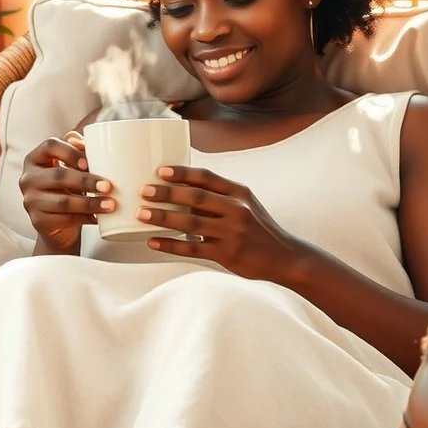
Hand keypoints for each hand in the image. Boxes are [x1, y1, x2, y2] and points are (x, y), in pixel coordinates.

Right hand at [18, 131, 113, 253]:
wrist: (57, 224)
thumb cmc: (67, 187)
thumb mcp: (70, 167)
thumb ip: (78, 151)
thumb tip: (87, 143)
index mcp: (35, 158)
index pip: (50, 146)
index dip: (70, 152)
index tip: (88, 163)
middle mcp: (28, 178)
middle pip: (58, 175)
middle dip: (86, 181)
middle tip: (108, 186)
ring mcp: (31, 201)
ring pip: (63, 202)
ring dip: (90, 203)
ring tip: (110, 204)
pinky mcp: (39, 221)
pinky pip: (65, 220)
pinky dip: (85, 219)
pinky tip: (98, 218)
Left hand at [137, 165, 305, 280]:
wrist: (285, 257)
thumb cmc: (259, 229)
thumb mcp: (246, 205)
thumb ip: (220, 198)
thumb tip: (181, 190)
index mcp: (240, 193)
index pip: (207, 177)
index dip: (182, 172)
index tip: (160, 170)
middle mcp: (237, 210)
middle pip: (196, 197)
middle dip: (167, 193)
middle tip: (144, 190)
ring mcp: (232, 233)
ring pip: (191, 222)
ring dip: (164, 217)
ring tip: (142, 214)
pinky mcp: (227, 254)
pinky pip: (193, 249)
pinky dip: (170, 245)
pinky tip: (153, 242)